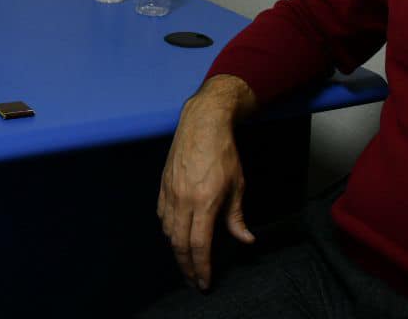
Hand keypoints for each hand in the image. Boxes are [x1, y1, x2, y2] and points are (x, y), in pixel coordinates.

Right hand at [157, 75, 258, 290]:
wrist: (202, 124)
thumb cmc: (223, 153)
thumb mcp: (237, 186)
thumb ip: (236, 217)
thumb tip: (245, 239)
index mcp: (204, 202)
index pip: (199, 245)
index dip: (201, 268)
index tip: (204, 282)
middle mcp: (183, 200)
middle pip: (179, 244)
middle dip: (186, 267)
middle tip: (193, 281)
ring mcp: (170, 192)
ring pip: (168, 231)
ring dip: (176, 248)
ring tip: (186, 260)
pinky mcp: (163, 184)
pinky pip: (161, 214)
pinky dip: (168, 228)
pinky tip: (175, 233)